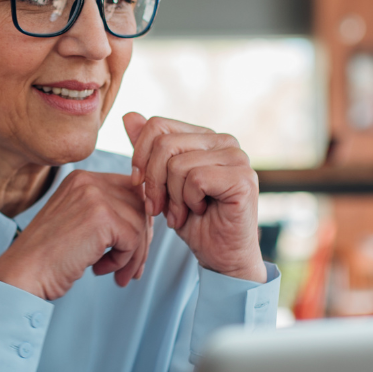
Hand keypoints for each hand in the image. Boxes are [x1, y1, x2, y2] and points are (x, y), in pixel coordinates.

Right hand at [0, 171, 153, 299]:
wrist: (23, 273)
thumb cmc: (49, 257)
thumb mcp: (78, 223)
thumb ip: (107, 214)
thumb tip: (150, 222)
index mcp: (82, 179)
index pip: (130, 192)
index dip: (136, 222)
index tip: (129, 248)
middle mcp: (88, 180)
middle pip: (140, 205)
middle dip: (141, 240)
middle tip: (131, 268)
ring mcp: (95, 196)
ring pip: (140, 224)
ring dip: (133, 255)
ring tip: (114, 273)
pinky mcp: (102, 217)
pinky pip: (134, 239)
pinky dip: (123, 261)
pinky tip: (100, 270)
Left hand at [123, 113, 265, 282]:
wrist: (220, 256)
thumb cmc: (193, 221)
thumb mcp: (162, 184)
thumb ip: (149, 151)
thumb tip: (129, 116)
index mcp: (205, 137)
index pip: (158, 125)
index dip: (140, 156)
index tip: (139, 185)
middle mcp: (224, 141)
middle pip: (165, 144)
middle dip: (153, 182)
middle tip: (159, 208)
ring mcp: (237, 157)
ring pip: (178, 164)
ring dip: (172, 198)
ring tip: (182, 213)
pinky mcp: (243, 178)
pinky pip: (196, 179)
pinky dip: (189, 201)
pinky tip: (200, 211)